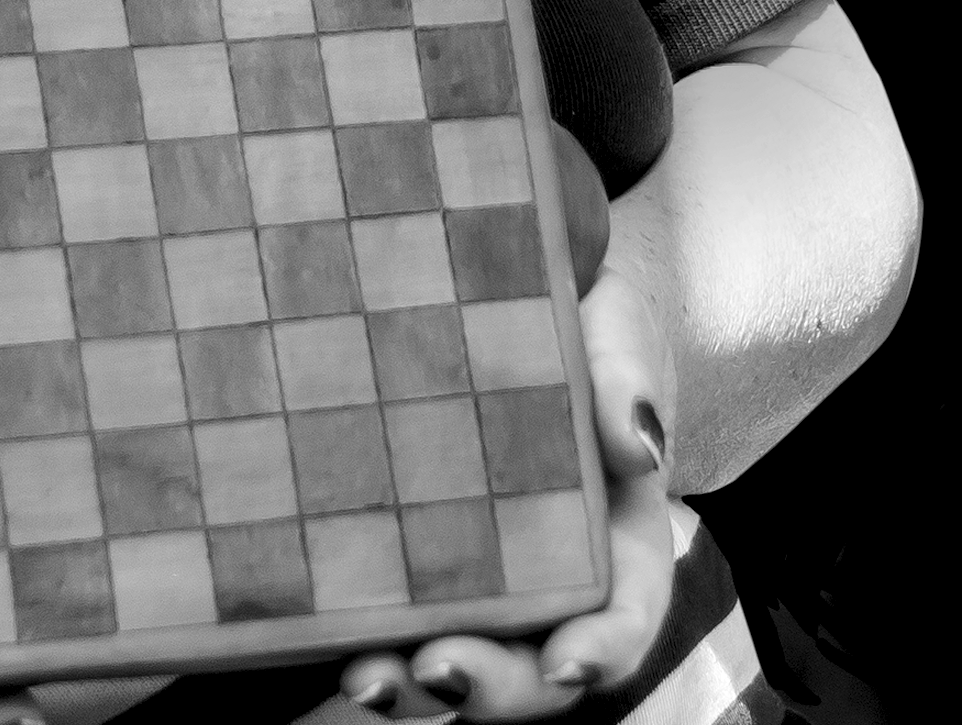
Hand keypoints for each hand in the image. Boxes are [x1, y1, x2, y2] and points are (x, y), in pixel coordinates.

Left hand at [311, 266, 677, 719]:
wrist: (507, 278)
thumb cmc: (583, 308)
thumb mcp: (614, 320)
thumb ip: (627, 368)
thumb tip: (638, 444)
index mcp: (619, 533)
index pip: (625, 611)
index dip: (604, 648)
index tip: (565, 661)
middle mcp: (553, 572)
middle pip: (538, 664)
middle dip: (495, 687)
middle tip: (437, 671)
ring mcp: (481, 571)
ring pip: (462, 655)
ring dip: (417, 688)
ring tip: (367, 679)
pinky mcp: (411, 549)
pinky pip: (392, 611)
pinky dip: (363, 637)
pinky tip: (323, 638)